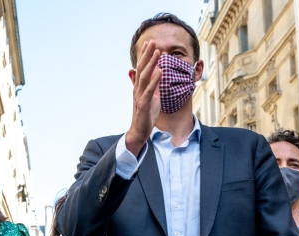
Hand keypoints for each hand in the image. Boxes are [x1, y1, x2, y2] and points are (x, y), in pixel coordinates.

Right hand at [126, 40, 161, 155]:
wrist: (139, 131)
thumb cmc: (146, 115)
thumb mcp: (152, 97)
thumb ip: (153, 85)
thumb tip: (157, 74)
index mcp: (140, 87)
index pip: (142, 68)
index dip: (145, 56)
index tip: (150, 43)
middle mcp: (138, 89)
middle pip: (142, 68)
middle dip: (147, 54)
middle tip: (152, 41)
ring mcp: (140, 96)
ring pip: (144, 76)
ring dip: (151, 63)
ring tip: (157, 52)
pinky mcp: (143, 105)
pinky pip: (149, 90)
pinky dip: (154, 80)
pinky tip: (160, 71)